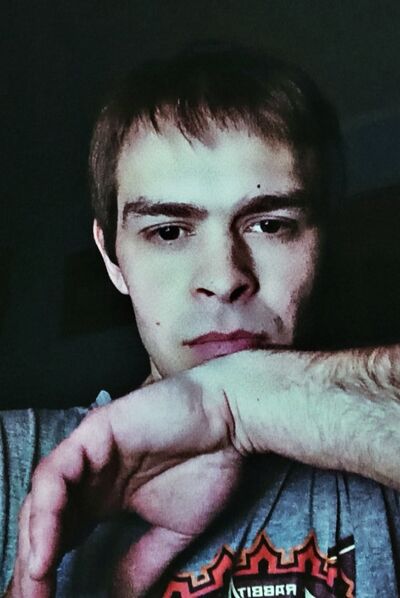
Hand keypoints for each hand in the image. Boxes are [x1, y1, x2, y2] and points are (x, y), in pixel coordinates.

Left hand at [11, 370, 242, 596]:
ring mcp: (88, 452)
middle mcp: (89, 476)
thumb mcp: (174, 529)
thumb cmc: (207, 466)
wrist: (230, 422)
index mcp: (103, 497)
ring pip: (41, 500)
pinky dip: (46, 511)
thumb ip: (143, 561)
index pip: (62, 536)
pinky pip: (54, 473)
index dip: (48, 571)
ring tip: (37, 582)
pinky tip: (46, 548)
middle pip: (43, 521)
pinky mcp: (92, 432)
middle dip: (33, 565)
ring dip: (33, 543)